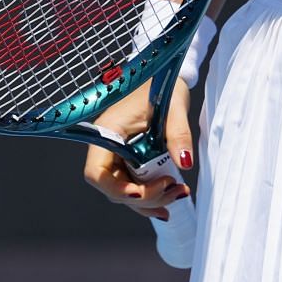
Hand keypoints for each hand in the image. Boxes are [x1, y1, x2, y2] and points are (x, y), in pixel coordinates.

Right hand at [80, 78, 194, 220]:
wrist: (164, 76)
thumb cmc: (163, 86)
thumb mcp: (174, 108)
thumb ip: (178, 135)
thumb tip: (185, 163)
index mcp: (108, 130)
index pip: (96, 172)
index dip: (115, 188)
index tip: (140, 192)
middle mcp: (107, 146)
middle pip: (113, 187)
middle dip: (143, 197)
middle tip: (174, 189)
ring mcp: (117, 155)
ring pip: (124, 190)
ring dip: (150, 199)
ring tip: (178, 193)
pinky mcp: (128, 159)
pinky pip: (133, 185)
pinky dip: (149, 198)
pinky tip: (166, 204)